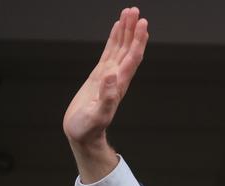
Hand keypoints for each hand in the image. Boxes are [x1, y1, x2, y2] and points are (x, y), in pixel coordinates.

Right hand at [64, 6, 147, 181]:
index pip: (131, 58)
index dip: (137, 41)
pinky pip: (110, 52)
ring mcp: (110, 75)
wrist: (82, 134)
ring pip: (120, 48)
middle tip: (136, 11)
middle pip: (128, 49)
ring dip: (126, 31)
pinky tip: (117, 28)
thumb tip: (113, 75)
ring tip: (129, 13)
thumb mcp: (98, 115)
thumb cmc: (88, 128)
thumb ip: (107, 97)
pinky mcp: (100, 75)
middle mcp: (117, 77)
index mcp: (118, 85)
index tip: (142, 24)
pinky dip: (115, 39)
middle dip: (133, 30)